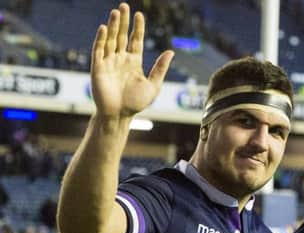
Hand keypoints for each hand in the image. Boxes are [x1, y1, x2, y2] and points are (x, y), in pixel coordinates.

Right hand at [91, 3, 173, 117]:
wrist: (119, 115)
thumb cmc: (136, 103)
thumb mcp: (153, 85)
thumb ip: (160, 68)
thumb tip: (171, 51)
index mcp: (134, 62)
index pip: (135, 40)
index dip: (137, 28)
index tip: (139, 14)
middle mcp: (120, 59)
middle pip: (121, 36)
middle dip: (123, 21)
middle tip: (124, 5)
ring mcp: (108, 62)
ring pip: (110, 40)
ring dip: (112, 26)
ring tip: (116, 12)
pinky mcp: (98, 68)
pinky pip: (99, 50)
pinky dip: (101, 39)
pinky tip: (104, 28)